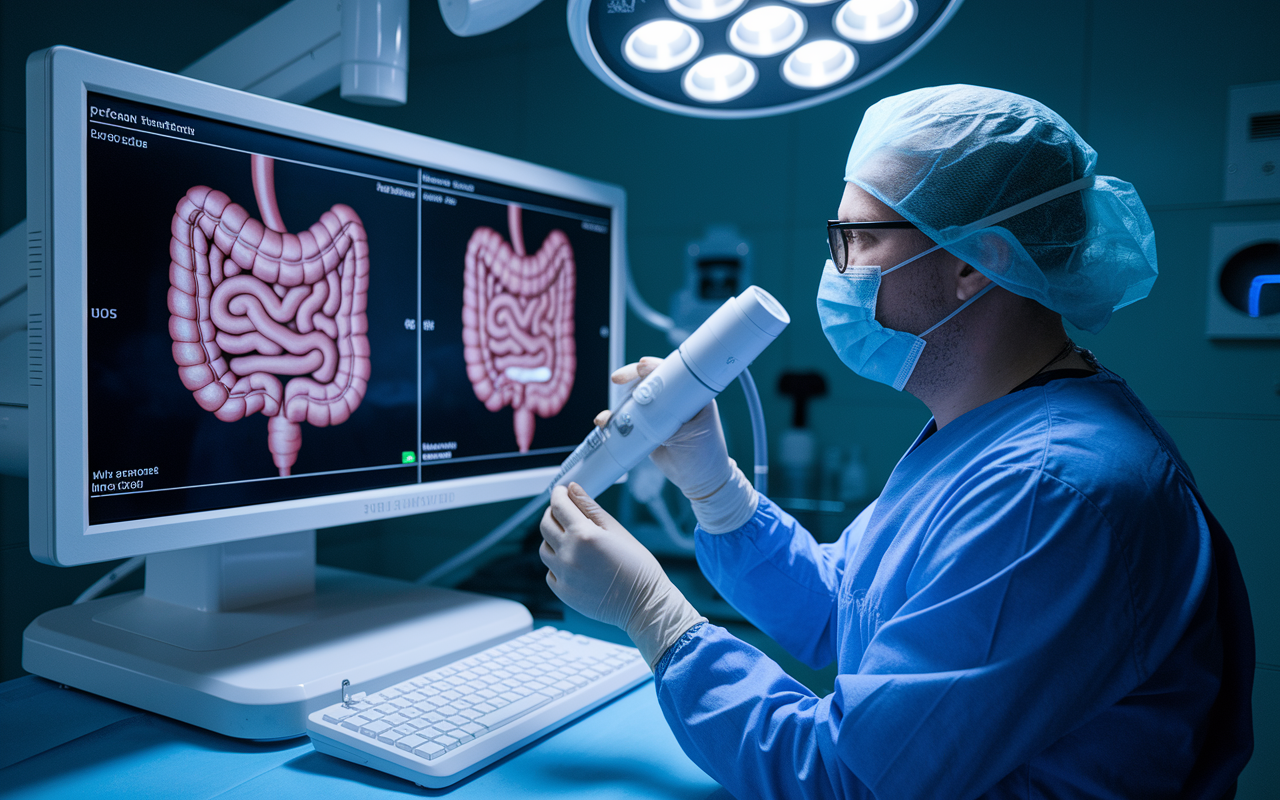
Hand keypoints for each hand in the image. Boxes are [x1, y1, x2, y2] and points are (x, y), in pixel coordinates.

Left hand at [539, 483, 704, 668]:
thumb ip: (590, 507)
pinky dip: (557, 564)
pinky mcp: (563, 592)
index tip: (560, 491)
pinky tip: (575, 563)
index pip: (558, 506)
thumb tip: (572, 489)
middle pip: (545, 525)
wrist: (643, 604)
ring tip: (572, 540)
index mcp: (584, 535)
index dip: (558, 494)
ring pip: (544, 549)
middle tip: (564, 512)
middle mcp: (569, 554)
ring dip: (553, 540)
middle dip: (552, 513)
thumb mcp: (616, 530)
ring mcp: (563, 575)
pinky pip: (550, 572)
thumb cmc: (637, 566)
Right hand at [599, 357, 758, 532]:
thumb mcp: (692, 433)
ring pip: (633, 399)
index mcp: (690, 394)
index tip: (642, 366)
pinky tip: (605, 425)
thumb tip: (643, 413)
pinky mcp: (645, 428)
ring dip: (617, 403)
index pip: (670, 372)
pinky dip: (613, 421)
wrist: (699, 481)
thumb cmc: (705, 454)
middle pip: (647, 380)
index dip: (654, 367)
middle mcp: (672, 400)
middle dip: (630, 377)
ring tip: (607, 417)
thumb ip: (668, 421)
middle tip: (618, 379)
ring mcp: (657, 414)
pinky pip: (626, 419)